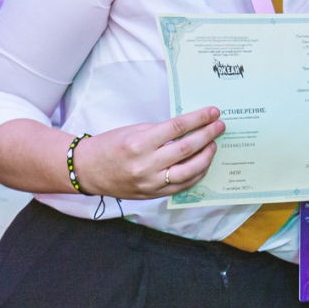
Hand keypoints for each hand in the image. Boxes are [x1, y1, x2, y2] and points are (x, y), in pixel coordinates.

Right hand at [73, 106, 223, 199]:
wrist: (88, 171)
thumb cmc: (110, 146)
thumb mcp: (133, 131)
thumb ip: (160, 131)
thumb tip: (188, 127)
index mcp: (139, 144)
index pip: (177, 128)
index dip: (198, 119)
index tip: (212, 112)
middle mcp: (146, 165)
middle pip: (187, 149)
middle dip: (208, 135)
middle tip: (219, 126)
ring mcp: (150, 183)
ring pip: (189, 171)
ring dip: (206, 156)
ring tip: (213, 144)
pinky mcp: (153, 195)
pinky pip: (182, 185)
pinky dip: (196, 174)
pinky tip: (203, 163)